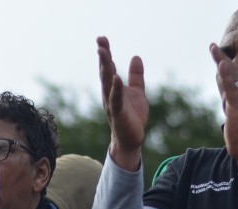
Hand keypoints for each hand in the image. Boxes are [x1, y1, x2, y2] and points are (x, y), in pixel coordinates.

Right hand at [97, 36, 147, 170]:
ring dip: (105, 68)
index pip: (108, 68)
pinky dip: (115, 88)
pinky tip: (116, 77)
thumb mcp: (137, 92)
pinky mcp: (118, 114)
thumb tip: (136, 57)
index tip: (102, 39)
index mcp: (113, 88)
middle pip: (105, 72)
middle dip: (103, 56)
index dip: (105, 53)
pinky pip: (116, 100)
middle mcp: (109, 95)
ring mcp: (112, 104)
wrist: (132, 140)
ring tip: (104, 53)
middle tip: (100, 41)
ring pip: (107, 83)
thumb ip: (136, 76)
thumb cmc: (132, 117)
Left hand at [209, 43, 237, 163]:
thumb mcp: (236, 118)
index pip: (234, 78)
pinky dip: (228, 75)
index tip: (217, 54)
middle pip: (233, 73)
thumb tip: (227, 102)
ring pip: (232, 77)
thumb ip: (232, 108)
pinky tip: (222, 65)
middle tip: (212, 45)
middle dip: (221, 58)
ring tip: (214, 49)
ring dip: (222, 61)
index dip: (226, 65)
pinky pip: (232, 88)